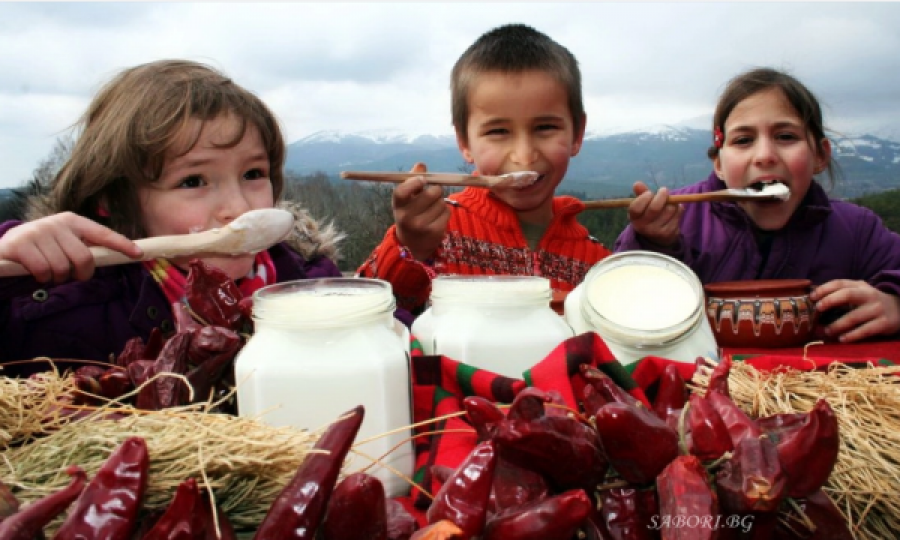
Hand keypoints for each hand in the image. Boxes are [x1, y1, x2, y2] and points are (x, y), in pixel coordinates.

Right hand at [0, 212, 142, 282]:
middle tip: (72, 275)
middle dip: (81, 273)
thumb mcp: (64, 241)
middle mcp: (57, 223)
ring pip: (62, 268)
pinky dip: (43, 278)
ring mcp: (38, 232)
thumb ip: (85, 246)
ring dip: (58, 278)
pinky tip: (37, 272)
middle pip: (84, 258)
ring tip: (50, 272)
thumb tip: (114, 257)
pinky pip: (43, 271)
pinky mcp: (21, 244)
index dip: (121, 244)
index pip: (102, 233)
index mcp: (73, 220)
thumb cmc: (43, 246)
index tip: (138, 254)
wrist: (6, 244)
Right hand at [394, 162, 450, 260]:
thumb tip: (421, 165)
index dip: (414, 182)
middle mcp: (406, 217)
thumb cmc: (410, 213)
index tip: (422, 180)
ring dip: (440, 202)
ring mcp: (420, 226)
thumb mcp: (407, 198)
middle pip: (431, 193)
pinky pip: (447, 212)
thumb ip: (413, 179)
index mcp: (397, 205)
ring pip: (441, 202)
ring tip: (432, 208)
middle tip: (432, 194)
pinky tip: (437, 217)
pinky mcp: (434, 232)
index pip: (402, 191)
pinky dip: (445, 212)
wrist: (413, 243)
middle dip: (435, 190)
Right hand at [627, 181, 683, 246]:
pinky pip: (678, 214)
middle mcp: (643, 227)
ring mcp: (657, 231)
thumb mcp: (642, 205)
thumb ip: (641, 193)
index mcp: (634, 218)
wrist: (657, 237)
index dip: (644, 197)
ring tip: (669, 202)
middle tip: (664, 190)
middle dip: (661, 196)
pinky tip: (674, 210)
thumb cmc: (648, 215)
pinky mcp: (670, 233)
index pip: (635, 208)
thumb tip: (637, 183)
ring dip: (672, 202)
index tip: (649, 192)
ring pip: (669, 209)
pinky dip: (678, 208)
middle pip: (654, 208)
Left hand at [810, 279, 899, 342]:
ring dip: (837, 325)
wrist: (899, 309)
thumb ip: (840, 294)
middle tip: (817, 310)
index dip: (824, 289)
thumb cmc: (869, 302)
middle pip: (847, 294)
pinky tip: (842, 339)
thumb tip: (812, 301)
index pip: (840, 283)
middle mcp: (869, 295)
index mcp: (860, 286)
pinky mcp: (884, 323)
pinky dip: (852, 335)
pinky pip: (865, 330)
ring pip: (854, 316)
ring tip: (827, 331)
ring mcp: (877, 309)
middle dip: (829, 301)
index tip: (811, 297)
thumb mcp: (858, 293)